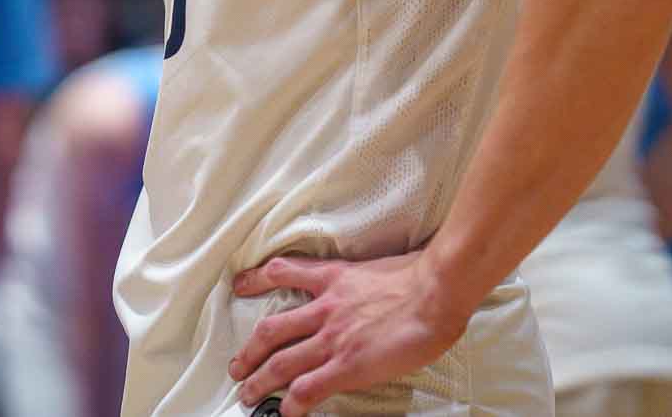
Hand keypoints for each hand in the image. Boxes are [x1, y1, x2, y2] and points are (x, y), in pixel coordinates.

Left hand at [228, 250, 468, 416]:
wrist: (434, 291)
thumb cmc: (417, 277)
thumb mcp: (375, 269)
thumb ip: (358, 284)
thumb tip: (360, 295)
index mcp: (333, 278)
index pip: (283, 272)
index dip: (256, 280)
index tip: (239, 284)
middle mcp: (325, 307)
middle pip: (272, 329)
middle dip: (249, 351)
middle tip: (237, 366)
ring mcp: (333, 338)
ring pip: (282, 362)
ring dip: (260, 380)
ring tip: (247, 393)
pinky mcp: (347, 365)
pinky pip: (308, 388)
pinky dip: (292, 402)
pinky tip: (286, 411)